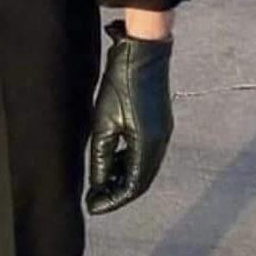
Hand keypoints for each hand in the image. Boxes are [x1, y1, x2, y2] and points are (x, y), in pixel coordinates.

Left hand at [85, 19, 173, 214]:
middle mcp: (160, 142)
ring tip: (101, 180)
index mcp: (148, 145)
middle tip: (95, 197)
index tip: (92, 206)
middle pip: (141, 181)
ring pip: (144, 167)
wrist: (143, 49)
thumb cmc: (122, 81)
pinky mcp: (161, 121)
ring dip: (124, 176)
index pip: (132, 187)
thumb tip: (98, 184)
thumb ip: (102, 156)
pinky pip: (147, 152)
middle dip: (118, 192)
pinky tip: (115, 157)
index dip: (111, 200)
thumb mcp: (104, 120)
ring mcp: (163, 131)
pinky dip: (131, 161)